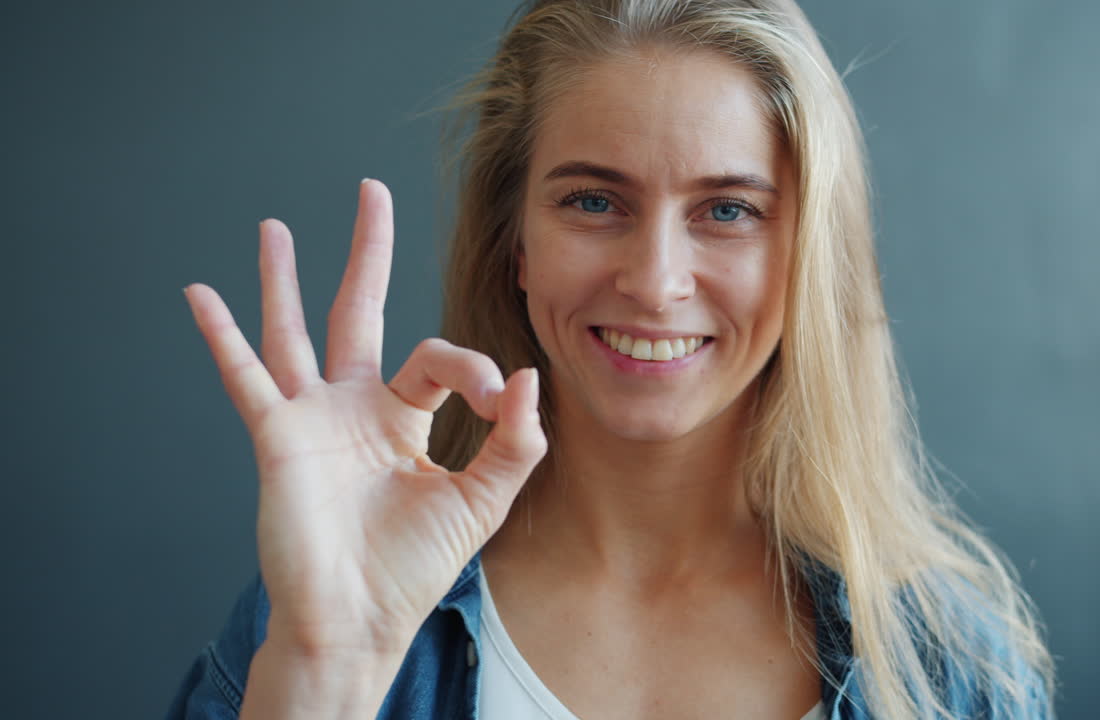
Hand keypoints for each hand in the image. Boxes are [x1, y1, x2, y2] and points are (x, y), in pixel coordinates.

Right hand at [183, 179, 545, 660]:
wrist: (359, 619)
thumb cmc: (413, 568)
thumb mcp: (483, 500)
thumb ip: (514, 441)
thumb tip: (525, 376)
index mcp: (405, 418)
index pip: (438, 358)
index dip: (472, 366)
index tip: (495, 399)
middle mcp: (355, 408)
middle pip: (361, 311)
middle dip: (367, 253)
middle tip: (370, 192)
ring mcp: (312, 419)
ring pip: (295, 331)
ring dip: (284, 278)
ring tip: (276, 226)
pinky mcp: (278, 437)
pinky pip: (246, 377)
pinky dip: (223, 336)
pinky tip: (201, 294)